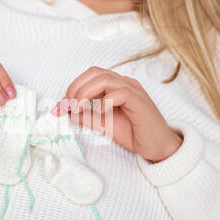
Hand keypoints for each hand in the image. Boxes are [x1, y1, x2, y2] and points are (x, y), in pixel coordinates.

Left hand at [53, 67, 182, 162]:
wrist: (157, 147)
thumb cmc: (133, 133)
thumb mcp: (102, 124)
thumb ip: (85, 116)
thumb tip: (66, 110)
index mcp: (115, 86)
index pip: (90, 76)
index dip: (73, 87)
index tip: (61, 106)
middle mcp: (124, 83)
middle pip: (95, 72)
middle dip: (76, 87)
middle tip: (69, 105)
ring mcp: (133, 90)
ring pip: (105, 79)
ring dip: (86, 92)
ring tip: (79, 108)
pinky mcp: (140, 102)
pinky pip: (121, 92)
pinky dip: (106, 100)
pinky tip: (101, 112)